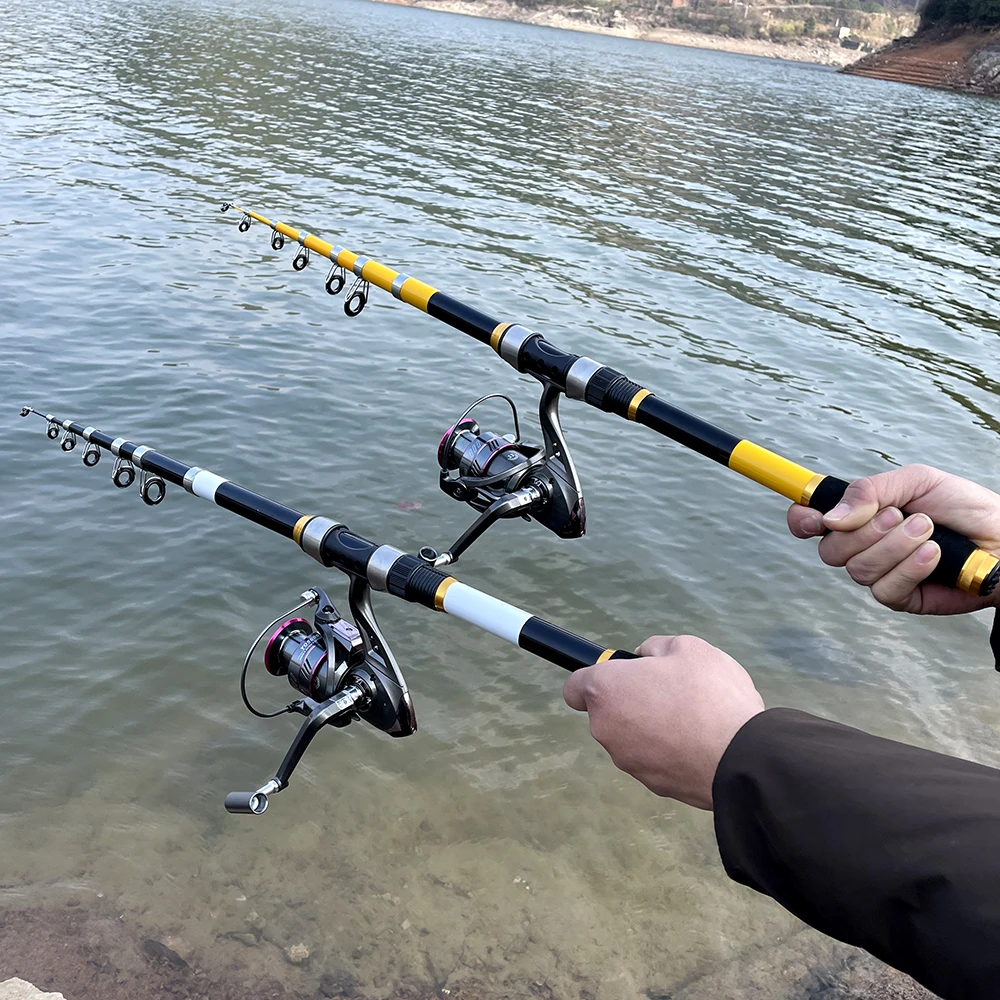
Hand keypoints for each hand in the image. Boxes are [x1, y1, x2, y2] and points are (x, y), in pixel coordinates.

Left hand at [563, 635, 763, 808]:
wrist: (741, 758)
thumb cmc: (709, 695)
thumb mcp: (687, 647)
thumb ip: (656, 647)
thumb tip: (645, 658)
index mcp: (606, 691)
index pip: (574, 687)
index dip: (596, 677)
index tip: (621, 675)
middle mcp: (606, 729)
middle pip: (608, 711)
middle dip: (632, 699)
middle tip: (671, 690)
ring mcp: (627, 760)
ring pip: (631, 736)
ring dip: (651, 726)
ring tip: (693, 716)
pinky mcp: (651, 784)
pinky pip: (654, 758)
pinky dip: (669, 750)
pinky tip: (700, 741)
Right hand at [787, 465, 999, 614]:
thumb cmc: (963, 507)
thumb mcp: (916, 481)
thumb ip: (870, 491)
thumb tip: (831, 518)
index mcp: (858, 515)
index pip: (809, 521)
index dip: (802, 520)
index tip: (817, 518)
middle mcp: (861, 545)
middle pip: (828, 550)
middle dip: (865, 532)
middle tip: (900, 515)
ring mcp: (879, 573)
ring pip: (858, 569)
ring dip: (895, 546)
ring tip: (928, 531)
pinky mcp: (900, 597)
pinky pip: (884, 589)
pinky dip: (910, 568)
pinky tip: (933, 555)